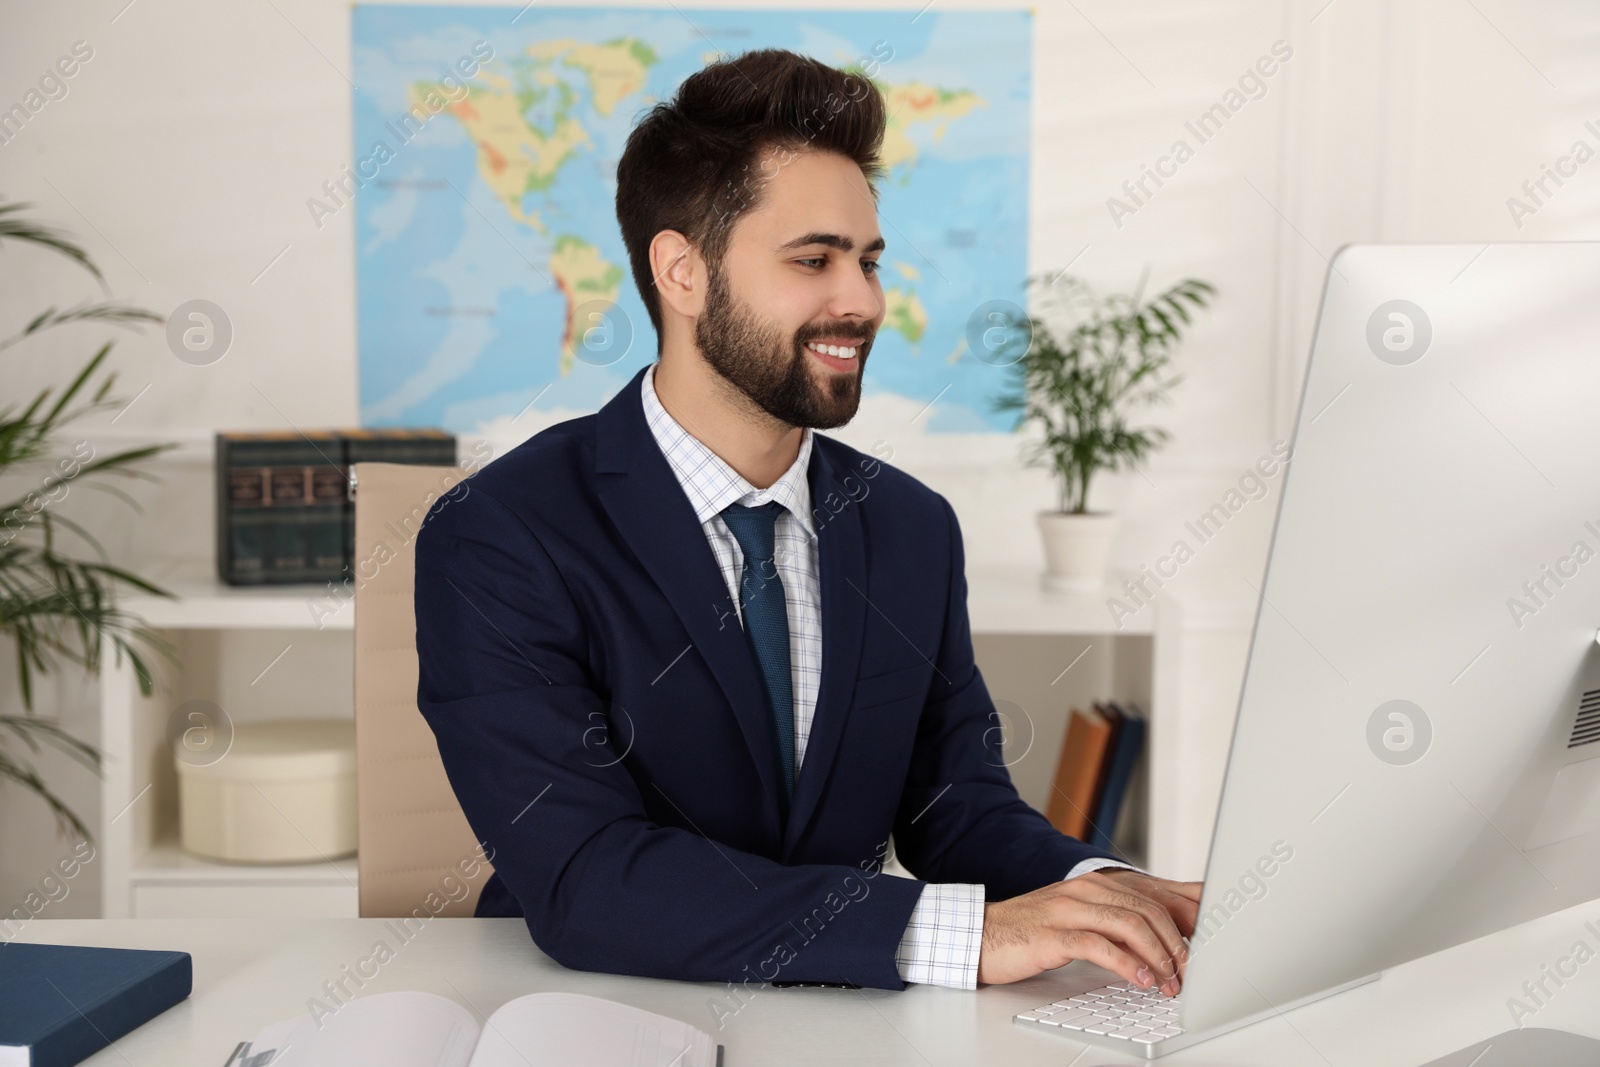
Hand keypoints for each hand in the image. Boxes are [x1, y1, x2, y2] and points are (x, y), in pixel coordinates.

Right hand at [975, 868, 1202, 991]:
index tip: (1199, 951)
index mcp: (1094, 883)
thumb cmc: (1031, 931)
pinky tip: (1139, 979)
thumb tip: (1156, 946)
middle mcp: (1084, 889)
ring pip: (1129, 924)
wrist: (981, 933)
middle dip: (1176, 944)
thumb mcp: (1078, 920)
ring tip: (1169, 981)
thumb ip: (1113, 926)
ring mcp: (1068, 909)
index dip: (1180, 924)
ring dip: (1157, 956)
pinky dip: (1126, 964)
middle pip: (1147, 909)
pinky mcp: (1053, 934)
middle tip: (1188, 973)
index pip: (1150, 896)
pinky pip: (1099, 945)